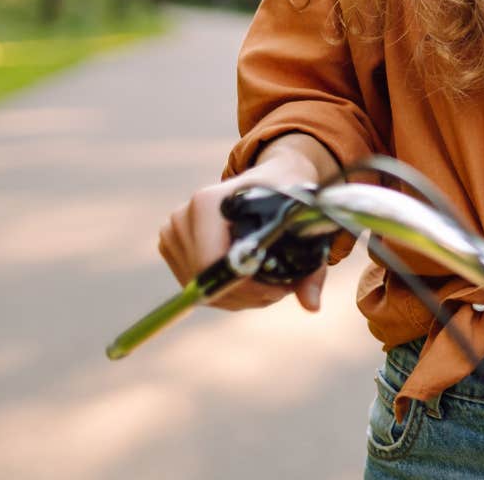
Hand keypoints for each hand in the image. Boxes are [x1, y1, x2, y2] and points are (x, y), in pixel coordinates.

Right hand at [156, 142, 328, 312]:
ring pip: (203, 289)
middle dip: (247, 295)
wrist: (268, 177)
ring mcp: (171, 232)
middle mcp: (182, 216)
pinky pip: (197, 286)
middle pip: (207, 281)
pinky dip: (226, 292)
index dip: (245, 285)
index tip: (280, 289)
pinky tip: (249, 278)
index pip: (213, 262)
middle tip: (282, 289)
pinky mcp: (170, 246)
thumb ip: (311, 267)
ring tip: (269, 281)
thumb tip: (313, 307)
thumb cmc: (286, 195)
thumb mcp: (303, 223)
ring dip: (239, 296)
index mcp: (208, 202)